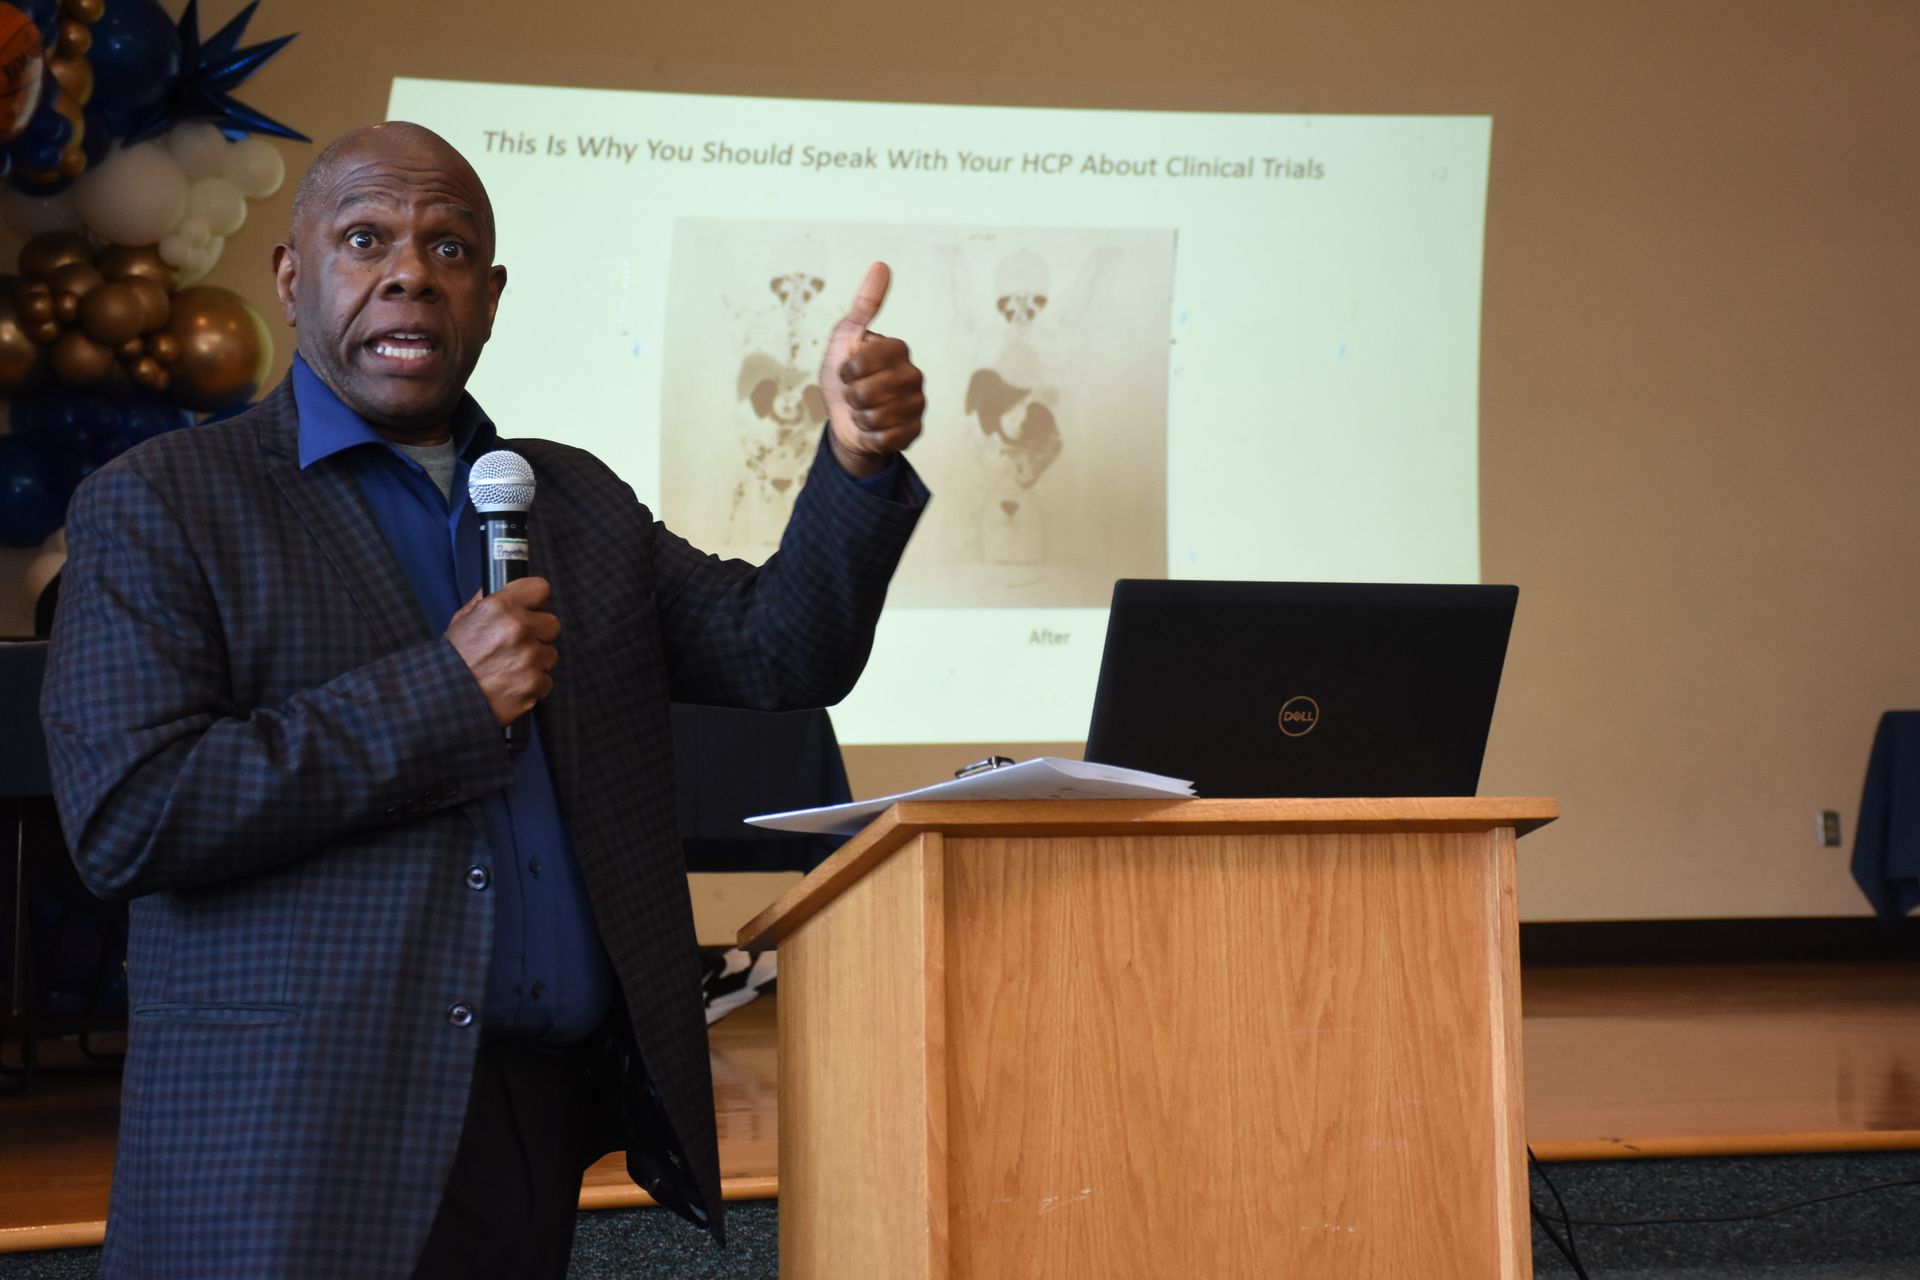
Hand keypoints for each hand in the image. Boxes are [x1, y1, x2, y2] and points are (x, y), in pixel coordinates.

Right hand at [444, 577, 559, 725]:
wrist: (444, 697)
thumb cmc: (451, 660)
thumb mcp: (461, 621)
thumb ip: (483, 602)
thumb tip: (496, 588)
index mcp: (499, 608)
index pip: (540, 589)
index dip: (536, 601)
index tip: (532, 609)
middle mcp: (517, 629)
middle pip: (552, 623)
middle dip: (539, 634)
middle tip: (518, 645)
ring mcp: (528, 657)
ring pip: (550, 654)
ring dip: (536, 661)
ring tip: (510, 667)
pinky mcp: (533, 683)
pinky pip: (546, 680)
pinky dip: (533, 685)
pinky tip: (512, 684)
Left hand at [818, 261, 925, 478]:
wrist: (846, 419)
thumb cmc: (844, 375)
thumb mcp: (845, 338)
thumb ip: (864, 304)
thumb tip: (881, 264)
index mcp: (897, 349)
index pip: (860, 363)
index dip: (844, 371)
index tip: (846, 369)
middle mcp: (913, 374)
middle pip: (865, 393)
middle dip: (850, 397)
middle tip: (854, 393)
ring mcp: (917, 404)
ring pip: (874, 417)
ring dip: (859, 418)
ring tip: (863, 411)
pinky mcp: (915, 431)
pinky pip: (884, 439)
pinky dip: (870, 436)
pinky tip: (874, 428)